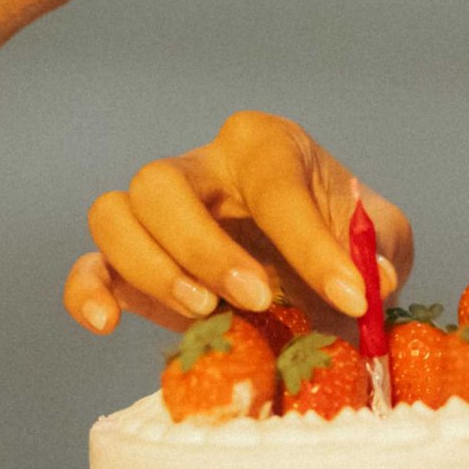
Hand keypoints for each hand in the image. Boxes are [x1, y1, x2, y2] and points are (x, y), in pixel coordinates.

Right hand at [67, 111, 411, 331]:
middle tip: (257, 300)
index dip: (313, 245)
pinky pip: (87, 265)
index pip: (274, 185)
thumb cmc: (342, 242)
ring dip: (152, 267)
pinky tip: (108, 323)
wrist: (312, 275)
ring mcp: (154, 214)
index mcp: (263, 145)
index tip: (352, 298)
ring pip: (112, 214)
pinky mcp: (128, 263)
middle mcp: (200, 167)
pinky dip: (86, 292)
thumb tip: (373, 278)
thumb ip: (381, 247)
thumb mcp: (381, 236)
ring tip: (204, 311)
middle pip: (161, 182)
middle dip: (204, 247)